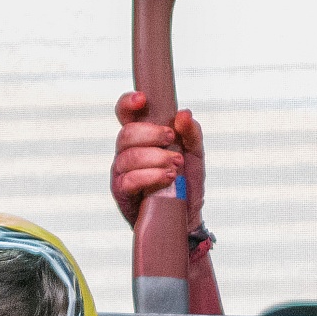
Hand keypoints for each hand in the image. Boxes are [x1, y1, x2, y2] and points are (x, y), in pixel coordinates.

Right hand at [110, 88, 204, 228]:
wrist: (186, 215)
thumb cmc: (187, 182)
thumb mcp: (196, 154)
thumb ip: (191, 133)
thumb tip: (183, 114)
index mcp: (142, 137)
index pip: (126, 115)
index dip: (128, 103)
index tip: (142, 99)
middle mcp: (127, 152)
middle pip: (126, 133)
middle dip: (151, 134)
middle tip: (171, 140)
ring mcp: (121, 172)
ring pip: (128, 156)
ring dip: (156, 158)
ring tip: (176, 166)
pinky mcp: (121, 192)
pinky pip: (128, 179)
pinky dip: (151, 176)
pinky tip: (167, 178)